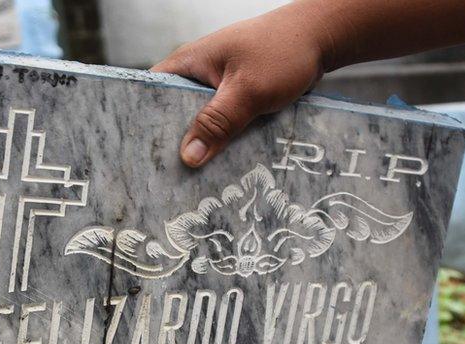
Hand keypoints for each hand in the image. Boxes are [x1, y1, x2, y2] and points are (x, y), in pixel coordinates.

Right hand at [151, 3, 330, 167]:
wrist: (322, 39)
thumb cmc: (282, 52)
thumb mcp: (248, 91)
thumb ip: (218, 123)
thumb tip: (188, 158)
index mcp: (188, 64)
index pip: (150, 96)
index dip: (143, 126)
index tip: (142, 159)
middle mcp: (198, 76)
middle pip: (174, 116)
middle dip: (175, 145)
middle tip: (167, 182)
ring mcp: (218, 88)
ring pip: (202, 124)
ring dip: (204, 147)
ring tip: (193, 182)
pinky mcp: (237, 98)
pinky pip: (224, 125)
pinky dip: (224, 142)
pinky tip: (223, 167)